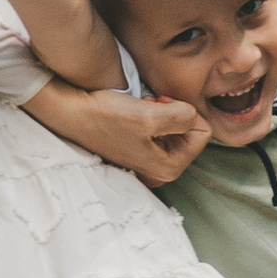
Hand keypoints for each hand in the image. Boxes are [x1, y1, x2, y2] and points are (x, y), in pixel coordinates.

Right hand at [25, 80, 211, 184]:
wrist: (72, 113)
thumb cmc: (107, 116)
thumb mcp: (151, 115)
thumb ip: (184, 116)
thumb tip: (192, 116)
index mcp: (169, 168)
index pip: (203, 133)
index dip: (187, 112)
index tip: (163, 106)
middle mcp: (161, 171)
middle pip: (191, 132)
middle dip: (175, 113)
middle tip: (151, 106)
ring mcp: (149, 162)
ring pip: (176, 128)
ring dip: (163, 113)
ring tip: (142, 109)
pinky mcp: (139, 152)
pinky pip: (160, 130)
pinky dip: (152, 116)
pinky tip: (136, 112)